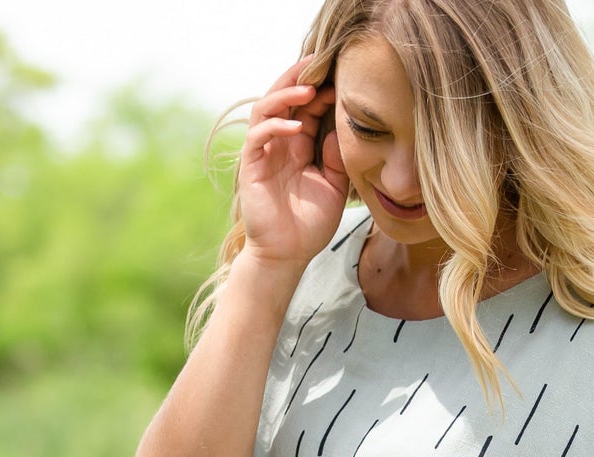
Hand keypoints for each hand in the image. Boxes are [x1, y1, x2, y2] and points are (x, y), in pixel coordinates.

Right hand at [235, 59, 346, 271]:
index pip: (306, 107)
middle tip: (321, 62)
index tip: (342, 79)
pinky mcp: (252, 167)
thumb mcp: (334, 187)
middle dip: (300, 79)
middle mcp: (280, 144)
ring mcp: (264, 153)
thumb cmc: (309, 225)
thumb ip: (337, 157)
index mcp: (299, 146)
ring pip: (267, 109)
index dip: (321, 91)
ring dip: (285, 95)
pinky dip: (275, 127)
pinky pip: (258, 137)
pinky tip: (296, 128)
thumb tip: (339, 128)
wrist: (288, 256)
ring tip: (308, 90)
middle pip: (284, 98)